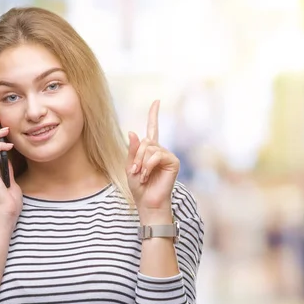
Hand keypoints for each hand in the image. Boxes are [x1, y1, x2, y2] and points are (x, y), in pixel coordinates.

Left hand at [126, 100, 179, 219]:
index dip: (154, 114)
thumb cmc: (139, 188)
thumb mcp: (130, 166)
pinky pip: (157, 155)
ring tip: (142, 175)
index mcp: (150, 150)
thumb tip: (132, 131)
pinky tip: (148, 176)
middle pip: (146, 141)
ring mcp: (168, 156)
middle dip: (137, 156)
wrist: (148, 203)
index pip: (153, 128)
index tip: (157, 101)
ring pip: (150, 148)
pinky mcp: (173, 162)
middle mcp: (161, 151)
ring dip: (142, 163)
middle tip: (136, 171)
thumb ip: (132, 150)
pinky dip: (149, 166)